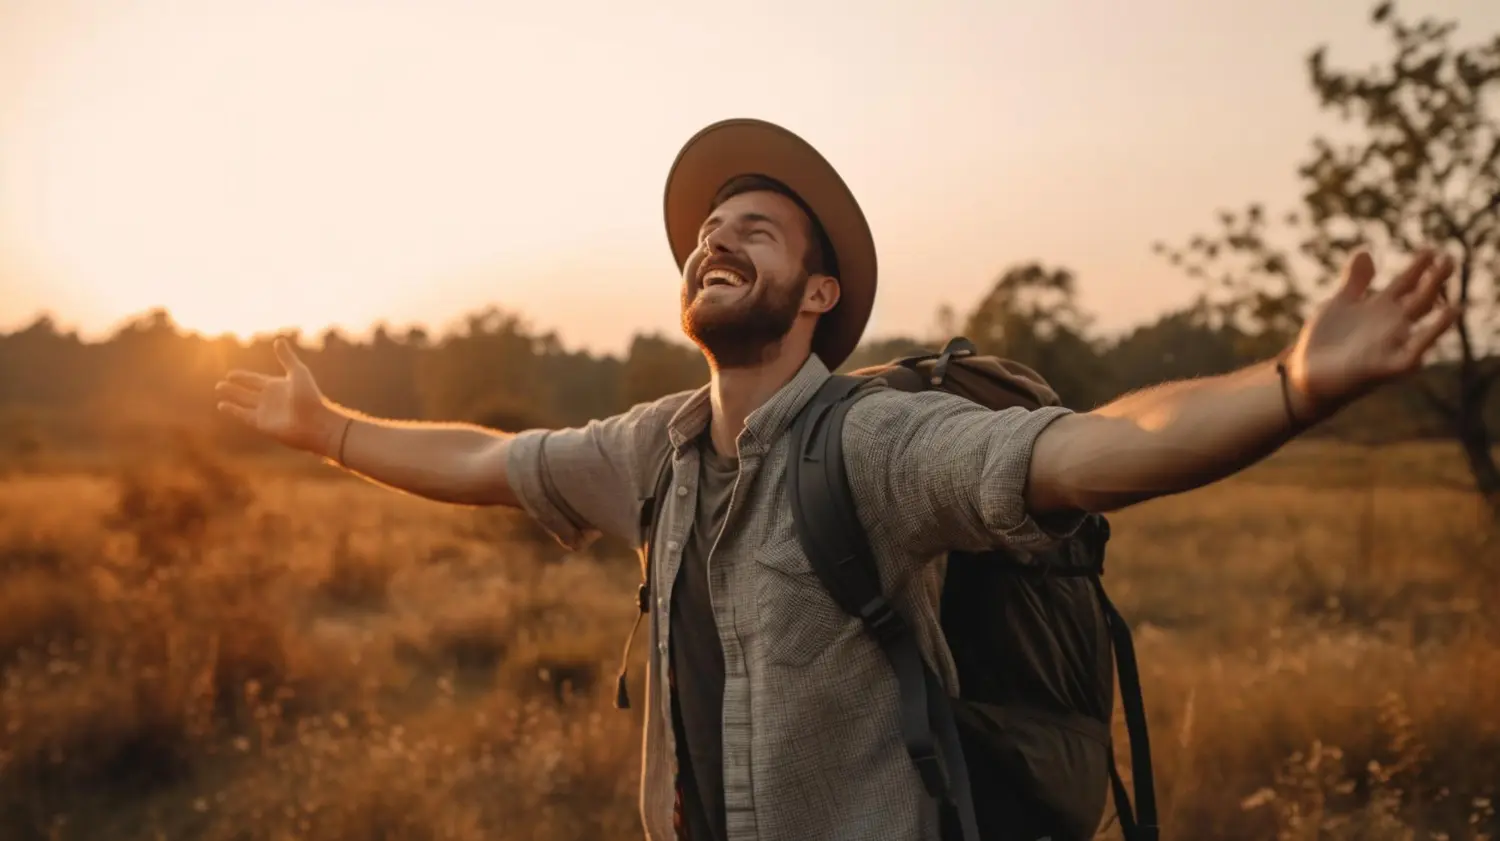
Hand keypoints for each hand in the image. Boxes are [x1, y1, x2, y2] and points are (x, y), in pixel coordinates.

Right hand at [215, 338, 343, 454]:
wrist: (315, 422)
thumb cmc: (310, 397)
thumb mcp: (298, 372)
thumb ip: (287, 357)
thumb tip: (279, 340)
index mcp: (277, 386)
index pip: (255, 380)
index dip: (243, 377)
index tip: (231, 374)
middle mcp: (269, 399)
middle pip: (247, 392)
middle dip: (234, 388)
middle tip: (220, 384)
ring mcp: (265, 412)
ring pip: (243, 402)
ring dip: (231, 397)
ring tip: (218, 390)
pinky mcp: (261, 424)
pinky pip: (243, 415)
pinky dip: (232, 410)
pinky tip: (222, 405)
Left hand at [1285, 249, 1460, 417]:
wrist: (1306, 376)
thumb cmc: (1325, 341)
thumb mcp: (1339, 305)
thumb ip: (1355, 282)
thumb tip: (1364, 252)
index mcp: (1381, 308)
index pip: (1406, 283)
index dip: (1418, 267)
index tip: (1431, 249)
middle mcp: (1392, 324)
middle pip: (1419, 299)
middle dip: (1434, 280)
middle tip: (1449, 259)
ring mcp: (1392, 345)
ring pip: (1421, 323)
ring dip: (1436, 307)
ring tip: (1452, 295)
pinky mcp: (1386, 367)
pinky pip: (1413, 354)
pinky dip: (1427, 338)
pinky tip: (1439, 325)